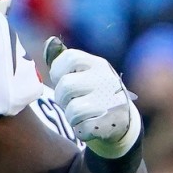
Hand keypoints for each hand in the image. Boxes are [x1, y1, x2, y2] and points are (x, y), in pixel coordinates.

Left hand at [44, 37, 140, 158]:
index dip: (57, 71)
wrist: (122, 121)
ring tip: (81, 114)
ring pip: (72, 109)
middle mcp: (107, 79)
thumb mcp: (83, 73)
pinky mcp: (110, 123)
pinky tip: (88, 125)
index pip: (70, 57)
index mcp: (98, 64)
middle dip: (61, 97)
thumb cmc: (93, 93)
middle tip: (70, 101)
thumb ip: (63, 60)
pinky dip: (80, 130)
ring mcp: (111, 101)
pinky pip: (81, 128)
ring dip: (71, 116)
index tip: (60, 80)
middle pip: (66, 85)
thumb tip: (49, 41)